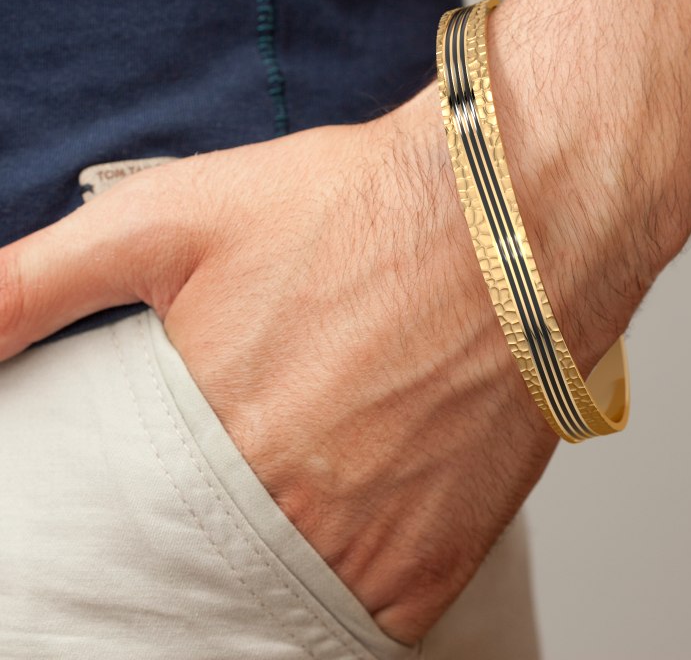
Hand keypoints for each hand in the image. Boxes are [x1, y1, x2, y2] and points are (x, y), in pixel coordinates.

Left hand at [0, 90, 558, 643]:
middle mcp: (290, 512)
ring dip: (279, 570)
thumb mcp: (171, 216)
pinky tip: (356, 518)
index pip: (125, 546)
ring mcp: (376, 544)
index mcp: (208, 443)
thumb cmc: (352, 206)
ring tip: (294, 497)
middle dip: (207, 542)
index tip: (156, 502)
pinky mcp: (445, 552)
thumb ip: (35, 282)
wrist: (509, 211)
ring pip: (290, 606)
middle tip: (238, 486)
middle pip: (208, 581)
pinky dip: (352, 586)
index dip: (134, 526)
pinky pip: (376, 619)